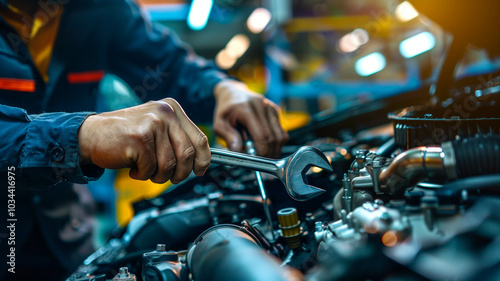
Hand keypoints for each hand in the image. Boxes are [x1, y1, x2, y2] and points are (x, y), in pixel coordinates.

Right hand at [78, 98, 209, 183]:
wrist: (91, 135)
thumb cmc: (126, 137)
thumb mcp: (157, 130)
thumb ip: (178, 140)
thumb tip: (202, 162)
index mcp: (172, 109)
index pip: (200, 138)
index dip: (203, 159)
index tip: (199, 170)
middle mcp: (164, 113)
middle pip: (187, 154)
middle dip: (180, 173)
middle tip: (170, 177)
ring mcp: (151, 124)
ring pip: (170, 165)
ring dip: (158, 176)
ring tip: (146, 170)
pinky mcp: (139, 139)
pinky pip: (151, 169)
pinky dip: (142, 175)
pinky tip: (133, 167)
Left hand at [213, 80, 288, 157]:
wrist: (232, 93)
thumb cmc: (225, 111)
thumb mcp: (219, 124)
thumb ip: (228, 137)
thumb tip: (238, 151)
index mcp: (246, 109)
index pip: (262, 135)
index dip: (262, 151)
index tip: (255, 160)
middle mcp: (261, 106)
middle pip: (273, 137)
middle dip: (268, 153)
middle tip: (259, 160)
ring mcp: (270, 108)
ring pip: (281, 136)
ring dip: (274, 149)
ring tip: (262, 153)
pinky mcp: (275, 111)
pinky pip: (281, 132)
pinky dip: (275, 142)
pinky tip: (265, 143)